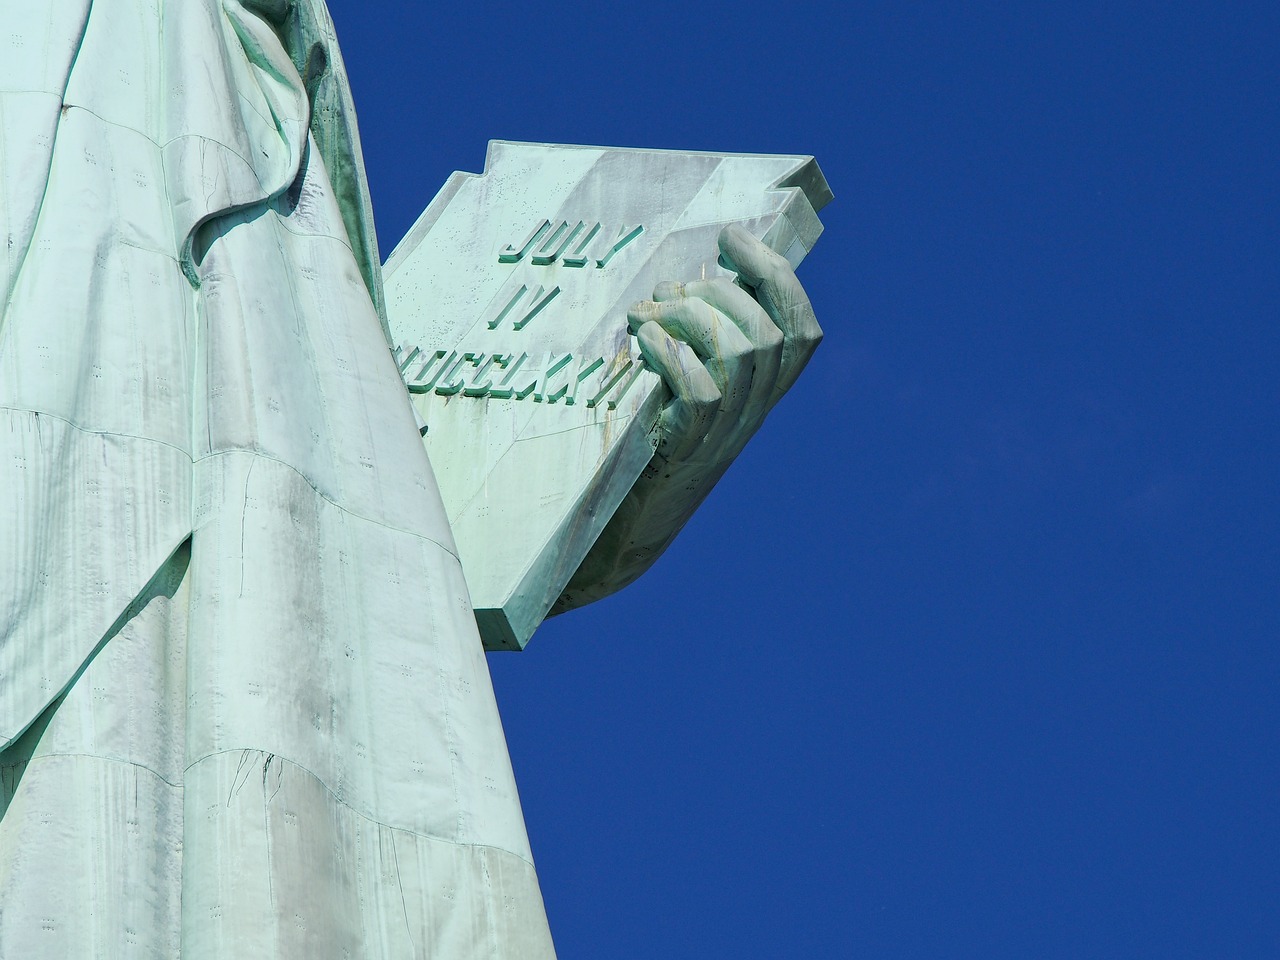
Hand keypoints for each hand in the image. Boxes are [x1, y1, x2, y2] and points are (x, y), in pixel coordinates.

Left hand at [552, 223, 822, 612]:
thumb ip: (699, 348)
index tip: (733, 238)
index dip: (777, 277)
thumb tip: (691, 281)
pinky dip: (673, 354)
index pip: (803, 333)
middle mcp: (750, 418)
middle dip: (717, 293)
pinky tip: (641, 342)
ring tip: (643, 315)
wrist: (615, 533)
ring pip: (739, 355)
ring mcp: (719, 438)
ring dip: (688, 317)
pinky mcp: (681, 453)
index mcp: (759, 399)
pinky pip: (700, 393)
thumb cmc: (641, 449)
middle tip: (667, 292)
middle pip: (766, 335)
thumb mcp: (683, 395)